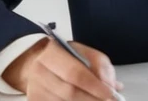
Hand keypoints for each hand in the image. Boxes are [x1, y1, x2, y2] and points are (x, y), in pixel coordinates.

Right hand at [4, 37, 121, 99]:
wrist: (37, 65)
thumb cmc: (65, 58)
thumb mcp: (85, 53)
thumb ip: (101, 66)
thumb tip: (113, 85)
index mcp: (52, 53)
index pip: (75, 72)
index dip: (94, 85)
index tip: (111, 93)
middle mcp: (39, 71)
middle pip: (69, 91)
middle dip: (92, 98)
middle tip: (109, 100)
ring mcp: (34, 89)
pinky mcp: (34, 100)